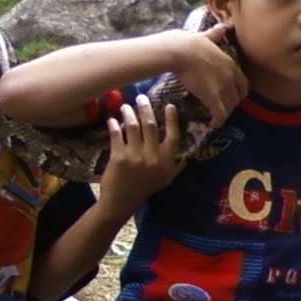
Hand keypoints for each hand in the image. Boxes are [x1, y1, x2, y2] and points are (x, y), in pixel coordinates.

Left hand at [97, 95, 181, 215]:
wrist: (121, 202)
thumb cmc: (144, 189)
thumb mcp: (165, 180)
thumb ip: (176, 167)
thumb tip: (188, 155)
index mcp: (166, 162)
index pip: (173, 136)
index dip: (172, 119)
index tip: (169, 105)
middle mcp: (153, 158)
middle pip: (151, 126)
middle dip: (146, 108)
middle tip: (141, 98)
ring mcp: (135, 157)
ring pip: (133, 127)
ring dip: (128, 113)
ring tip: (125, 107)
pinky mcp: (119, 157)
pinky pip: (117, 135)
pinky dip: (114, 125)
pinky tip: (112, 120)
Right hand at [171, 23, 247, 126]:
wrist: (179, 51)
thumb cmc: (189, 43)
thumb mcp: (207, 37)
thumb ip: (216, 35)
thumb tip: (221, 27)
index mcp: (230, 64)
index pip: (243, 84)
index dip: (239, 93)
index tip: (232, 98)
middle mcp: (230, 77)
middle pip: (237, 98)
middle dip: (230, 105)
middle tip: (220, 109)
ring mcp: (223, 88)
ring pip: (229, 108)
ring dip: (223, 114)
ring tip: (214, 117)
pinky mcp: (213, 98)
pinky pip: (220, 115)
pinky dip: (217, 122)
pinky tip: (211, 125)